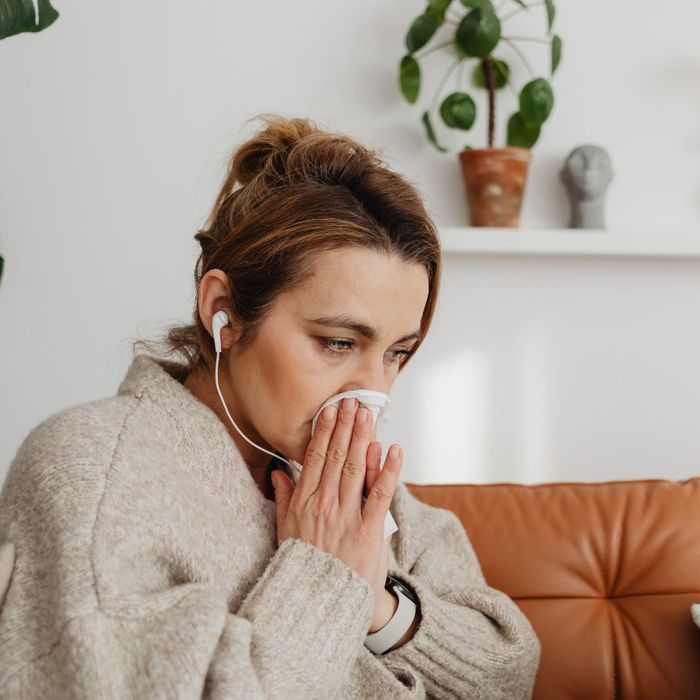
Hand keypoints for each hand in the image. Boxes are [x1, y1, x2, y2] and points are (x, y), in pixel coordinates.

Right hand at [271, 399, 402, 617]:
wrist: (324, 602)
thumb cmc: (306, 566)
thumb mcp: (286, 531)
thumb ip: (284, 499)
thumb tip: (279, 474)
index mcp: (304, 503)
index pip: (314, 458)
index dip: (324, 432)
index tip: (331, 410)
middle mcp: (324, 505)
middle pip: (336, 456)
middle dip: (346, 426)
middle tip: (353, 400)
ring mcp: (346, 516)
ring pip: (355, 468)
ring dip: (362, 437)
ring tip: (368, 414)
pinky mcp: (369, 530)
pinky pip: (380, 494)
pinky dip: (387, 470)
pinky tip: (392, 448)